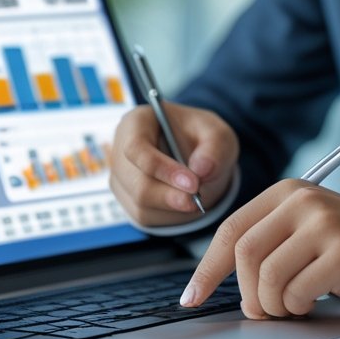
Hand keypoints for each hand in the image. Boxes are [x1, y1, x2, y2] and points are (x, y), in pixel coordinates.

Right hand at [109, 102, 238, 225]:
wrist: (197, 157)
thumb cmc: (203, 138)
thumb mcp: (217, 134)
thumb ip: (215, 147)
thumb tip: (201, 170)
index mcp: (137, 123)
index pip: (136, 147)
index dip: (162, 168)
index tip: (193, 183)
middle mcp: (121, 150)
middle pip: (136, 182)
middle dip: (169, 195)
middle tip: (197, 201)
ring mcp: (121, 177)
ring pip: (140, 202)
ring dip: (173, 207)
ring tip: (198, 198)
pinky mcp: (128, 199)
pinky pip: (145, 216)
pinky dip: (170, 215)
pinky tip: (186, 203)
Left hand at [179, 180, 339, 316]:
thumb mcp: (311, 229)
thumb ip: (272, 241)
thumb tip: (223, 278)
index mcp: (288, 192)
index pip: (230, 230)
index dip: (207, 268)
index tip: (193, 296)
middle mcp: (304, 201)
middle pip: (244, 253)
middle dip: (245, 294)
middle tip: (261, 312)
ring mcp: (325, 225)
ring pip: (268, 276)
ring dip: (273, 305)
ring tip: (293, 307)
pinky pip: (298, 291)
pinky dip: (299, 307)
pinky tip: (315, 302)